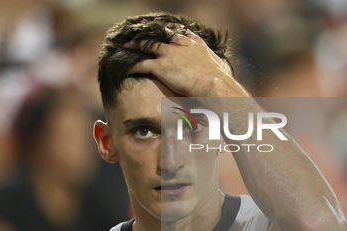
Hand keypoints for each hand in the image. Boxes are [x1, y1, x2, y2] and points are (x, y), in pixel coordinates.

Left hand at [126, 28, 248, 97]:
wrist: (215, 84)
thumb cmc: (221, 81)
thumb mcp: (221, 69)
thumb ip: (217, 68)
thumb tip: (222, 76)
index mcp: (196, 44)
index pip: (181, 32)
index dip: (172, 31)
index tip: (167, 30)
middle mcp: (181, 45)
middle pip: (161, 35)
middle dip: (150, 35)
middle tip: (141, 35)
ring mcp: (170, 54)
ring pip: (147, 45)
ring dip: (135, 45)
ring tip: (126, 45)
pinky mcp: (161, 66)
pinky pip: (141, 63)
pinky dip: (132, 65)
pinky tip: (124, 67)